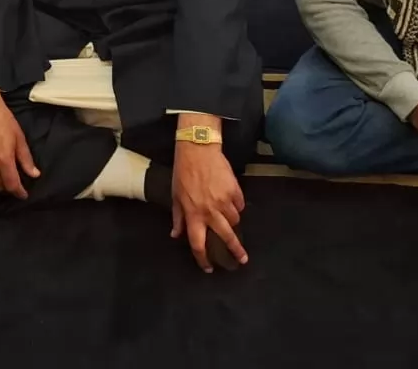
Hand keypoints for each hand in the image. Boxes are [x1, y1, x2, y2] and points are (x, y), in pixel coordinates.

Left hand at [171, 134, 247, 272]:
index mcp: (193, 215)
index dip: (203, 259)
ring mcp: (224, 201)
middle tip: (242, 260)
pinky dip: (237, 205)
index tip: (209, 267)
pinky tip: (231, 200)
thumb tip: (175, 235)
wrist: (198, 150)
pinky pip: (239, 204)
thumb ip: (178, 218)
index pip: (198, 244)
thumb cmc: (183, 173)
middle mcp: (210, 211)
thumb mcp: (176, 196)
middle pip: (226, 237)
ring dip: (232, 222)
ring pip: (234, 220)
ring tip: (229, 217)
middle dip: (235, 250)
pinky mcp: (234, 190)